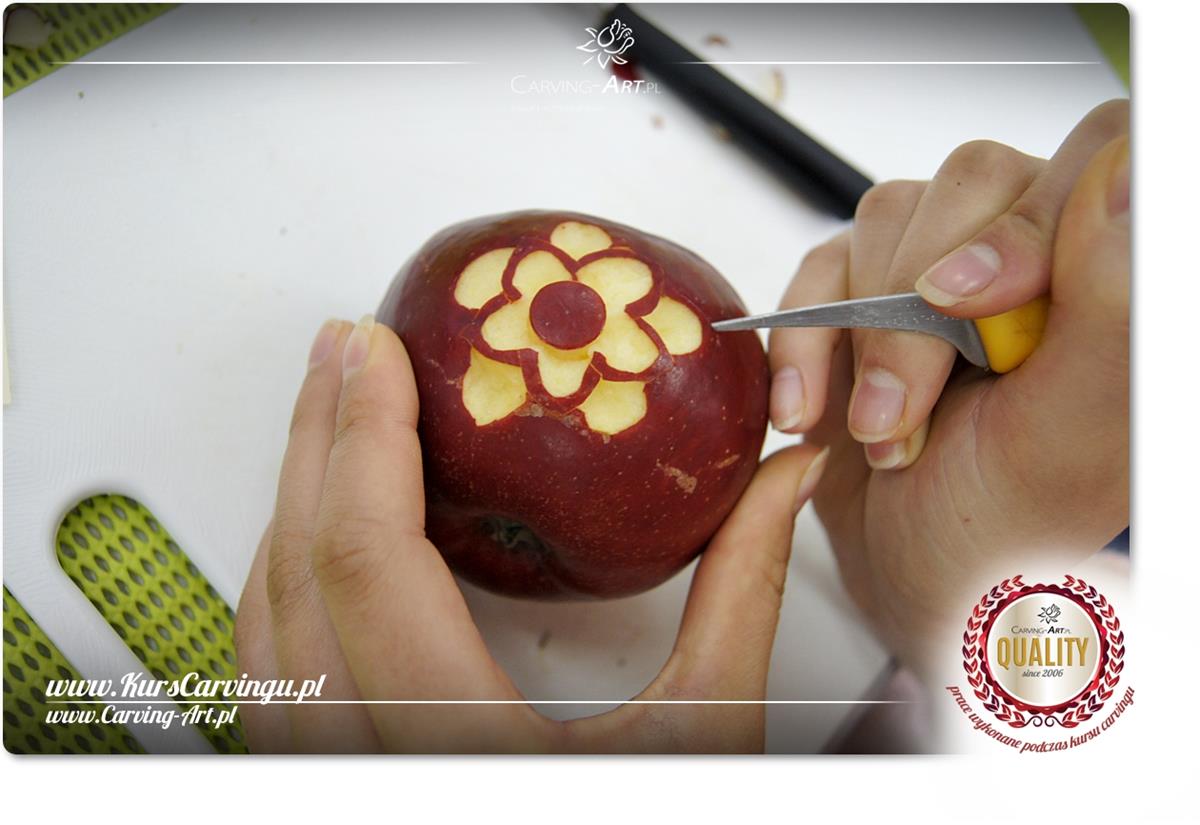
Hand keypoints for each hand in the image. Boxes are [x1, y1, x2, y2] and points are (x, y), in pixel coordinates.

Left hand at [235, 316, 826, 752]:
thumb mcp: (708, 736)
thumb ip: (742, 592)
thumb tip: (783, 477)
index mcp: (460, 752)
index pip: (369, 560)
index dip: (362, 436)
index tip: (376, 350)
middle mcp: (369, 770)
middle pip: (297, 570)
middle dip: (315, 437)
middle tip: (346, 348)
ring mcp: (331, 779)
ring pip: (262, 619)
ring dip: (290, 499)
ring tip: (330, 414)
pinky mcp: (327, 779)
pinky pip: (270, 663)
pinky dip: (286, 572)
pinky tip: (321, 527)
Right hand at [767, 100, 1129, 670]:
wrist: (907, 569)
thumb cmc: (997, 525)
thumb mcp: (1067, 436)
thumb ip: (1109, 305)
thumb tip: (1129, 171)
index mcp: (1105, 281)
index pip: (1091, 160)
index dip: (1024, 219)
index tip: (969, 308)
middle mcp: (1031, 252)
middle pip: (974, 182)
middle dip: (918, 312)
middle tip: (903, 413)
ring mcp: (941, 262)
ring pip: (890, 215)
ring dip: (859, 334)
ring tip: (874, 429)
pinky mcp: (862, 285)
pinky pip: (818, 265)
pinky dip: (800, 339)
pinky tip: (810, 408)